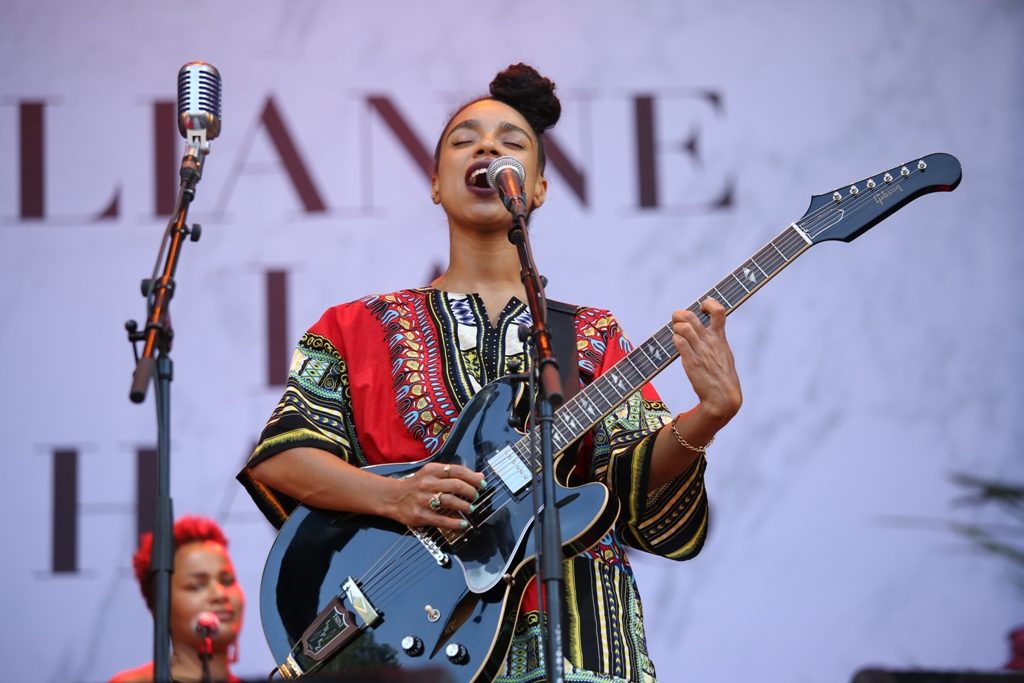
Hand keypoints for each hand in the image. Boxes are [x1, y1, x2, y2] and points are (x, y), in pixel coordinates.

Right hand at [387, 461, 484, 530]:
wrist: (392, 497)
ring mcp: (423, 500)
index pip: (457, 470)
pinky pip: (441, 519)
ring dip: (465, 506)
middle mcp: (427, 483)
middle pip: (456, 485)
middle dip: (471, 492)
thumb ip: (454, 474)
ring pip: (450, 501)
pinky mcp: (420, 515)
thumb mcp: (432, 474)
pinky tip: (463, 524)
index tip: (481, 483)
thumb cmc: (416, 485)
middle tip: (476, 496)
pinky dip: (455, 522)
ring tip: (471, 508)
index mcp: (431, 470)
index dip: (472, 477)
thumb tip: (479, 476)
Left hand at [670, 298, 741, 424]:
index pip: (719, 311)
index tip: (701, 309)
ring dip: (675, 328)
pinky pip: (678, 342)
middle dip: (679, 315)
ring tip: (676, 334)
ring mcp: (700, 351)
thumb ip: (716, 340)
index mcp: (720, 338)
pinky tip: (677, 345)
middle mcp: (710, 341)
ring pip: (683, 327)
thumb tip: (706, 331)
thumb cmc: (723, 377)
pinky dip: (675, 340)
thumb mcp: (724, 354)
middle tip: (677, 321)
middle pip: (691, 316)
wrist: (723, 397)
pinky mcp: (691, 362)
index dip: (708, 304)